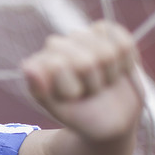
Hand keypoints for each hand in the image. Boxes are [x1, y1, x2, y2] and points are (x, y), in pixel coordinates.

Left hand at [20, 21, 142, 143]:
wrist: (111, 120)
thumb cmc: (82, 117)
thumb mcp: (60, 112)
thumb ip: (41, 90)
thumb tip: (27, 66)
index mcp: (41, 63)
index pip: (58, 65)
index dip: (72, 87)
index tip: (73, 97)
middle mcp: (58, 45)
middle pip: (86, 60)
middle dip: (93, 82)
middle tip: (90, 92)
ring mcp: (82, 37)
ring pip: (107, 50)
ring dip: (110, 73)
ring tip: (102, 82)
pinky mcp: (106, 34)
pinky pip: (123, 41)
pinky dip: (127, 60)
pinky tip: (118, 70)